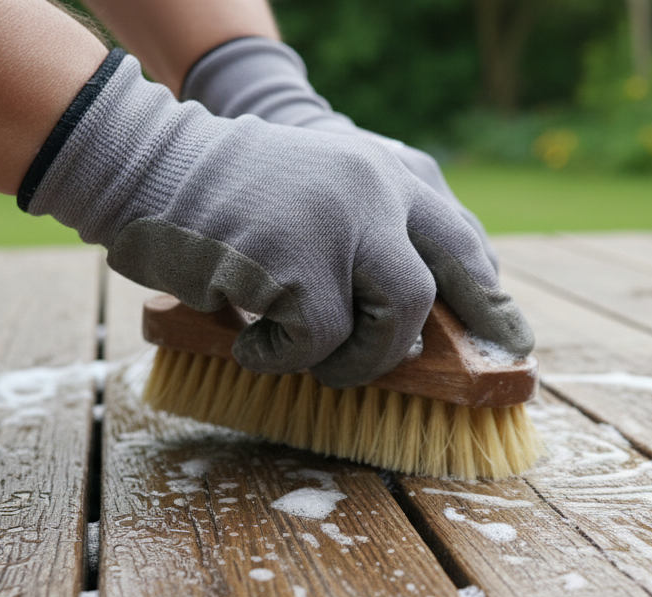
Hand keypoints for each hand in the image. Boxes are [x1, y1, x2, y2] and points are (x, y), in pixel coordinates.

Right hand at [24, 51, 531, 387]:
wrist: (145, 165)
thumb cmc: (230, 198)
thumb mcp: (318, 193)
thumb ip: (370, 235)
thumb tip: (421, 322)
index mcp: (389, 171)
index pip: (460, 241)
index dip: (484, 298)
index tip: (506, 337)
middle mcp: (376, 186)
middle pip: (437, 285)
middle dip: (425, 342)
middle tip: (419, 376)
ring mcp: (339, 219)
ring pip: (390, 321)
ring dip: (352, 360)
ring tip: (312, 360)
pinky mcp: (295, 258)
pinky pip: (316, 341)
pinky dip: (283, 359)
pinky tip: (252, 344)